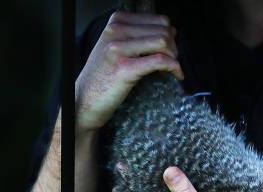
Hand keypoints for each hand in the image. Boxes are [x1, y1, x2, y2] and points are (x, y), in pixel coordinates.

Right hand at [76, 11, 183, 134]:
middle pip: (163, 31)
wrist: (85, 99)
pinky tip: (177, 75)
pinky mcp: (125, 68)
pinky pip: (161, 61)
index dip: (170, 36)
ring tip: (172, 68)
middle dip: (174, 47)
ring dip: (174, 57)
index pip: (158, 20)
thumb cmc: (104, 75)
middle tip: (172, 62)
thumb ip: (139, 36)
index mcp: (116, 22)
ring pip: (163, 42)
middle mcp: (116, 31)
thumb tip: (171, 32)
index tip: (170, 51)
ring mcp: (119, 49)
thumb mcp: (117, 46)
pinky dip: (174, 67)